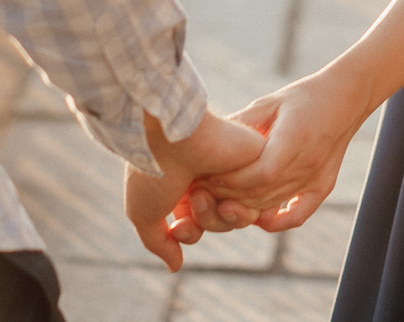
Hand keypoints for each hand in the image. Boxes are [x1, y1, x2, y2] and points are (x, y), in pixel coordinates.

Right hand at [125, 110, 263, 270]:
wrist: (171, 137)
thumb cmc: (152, 171)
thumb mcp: (143, 214)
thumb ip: (160, 242)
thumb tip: (175, 266)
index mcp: (185, 184)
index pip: (197, 225)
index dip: (188, 234)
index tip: (178, 228)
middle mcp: (211, 176)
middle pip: (220, 223)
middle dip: (205, 222)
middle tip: (194, 197)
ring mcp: (233, 169)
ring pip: (239, 217)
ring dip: (218, 214)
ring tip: (202, 191)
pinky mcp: (257, 164)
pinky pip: (259, 205)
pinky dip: (240, 204)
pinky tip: (221, 185)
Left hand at [195, 70, 369, 231]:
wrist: (347, 98)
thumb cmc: (303, 96)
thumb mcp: (270, 103)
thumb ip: (242, 122)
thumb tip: (208, 139)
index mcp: (295, 138)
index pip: (261, 173)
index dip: (231, 181)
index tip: (207, 177)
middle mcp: (308, 163)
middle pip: (263, 193)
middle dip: (229, 195)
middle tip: (204, 192)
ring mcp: (317, 179)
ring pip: (273, 205)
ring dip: (244, 207)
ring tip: (220, 200)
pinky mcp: (323, 187)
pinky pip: (297, 215)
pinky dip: (275, 221)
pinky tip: (256, 218)